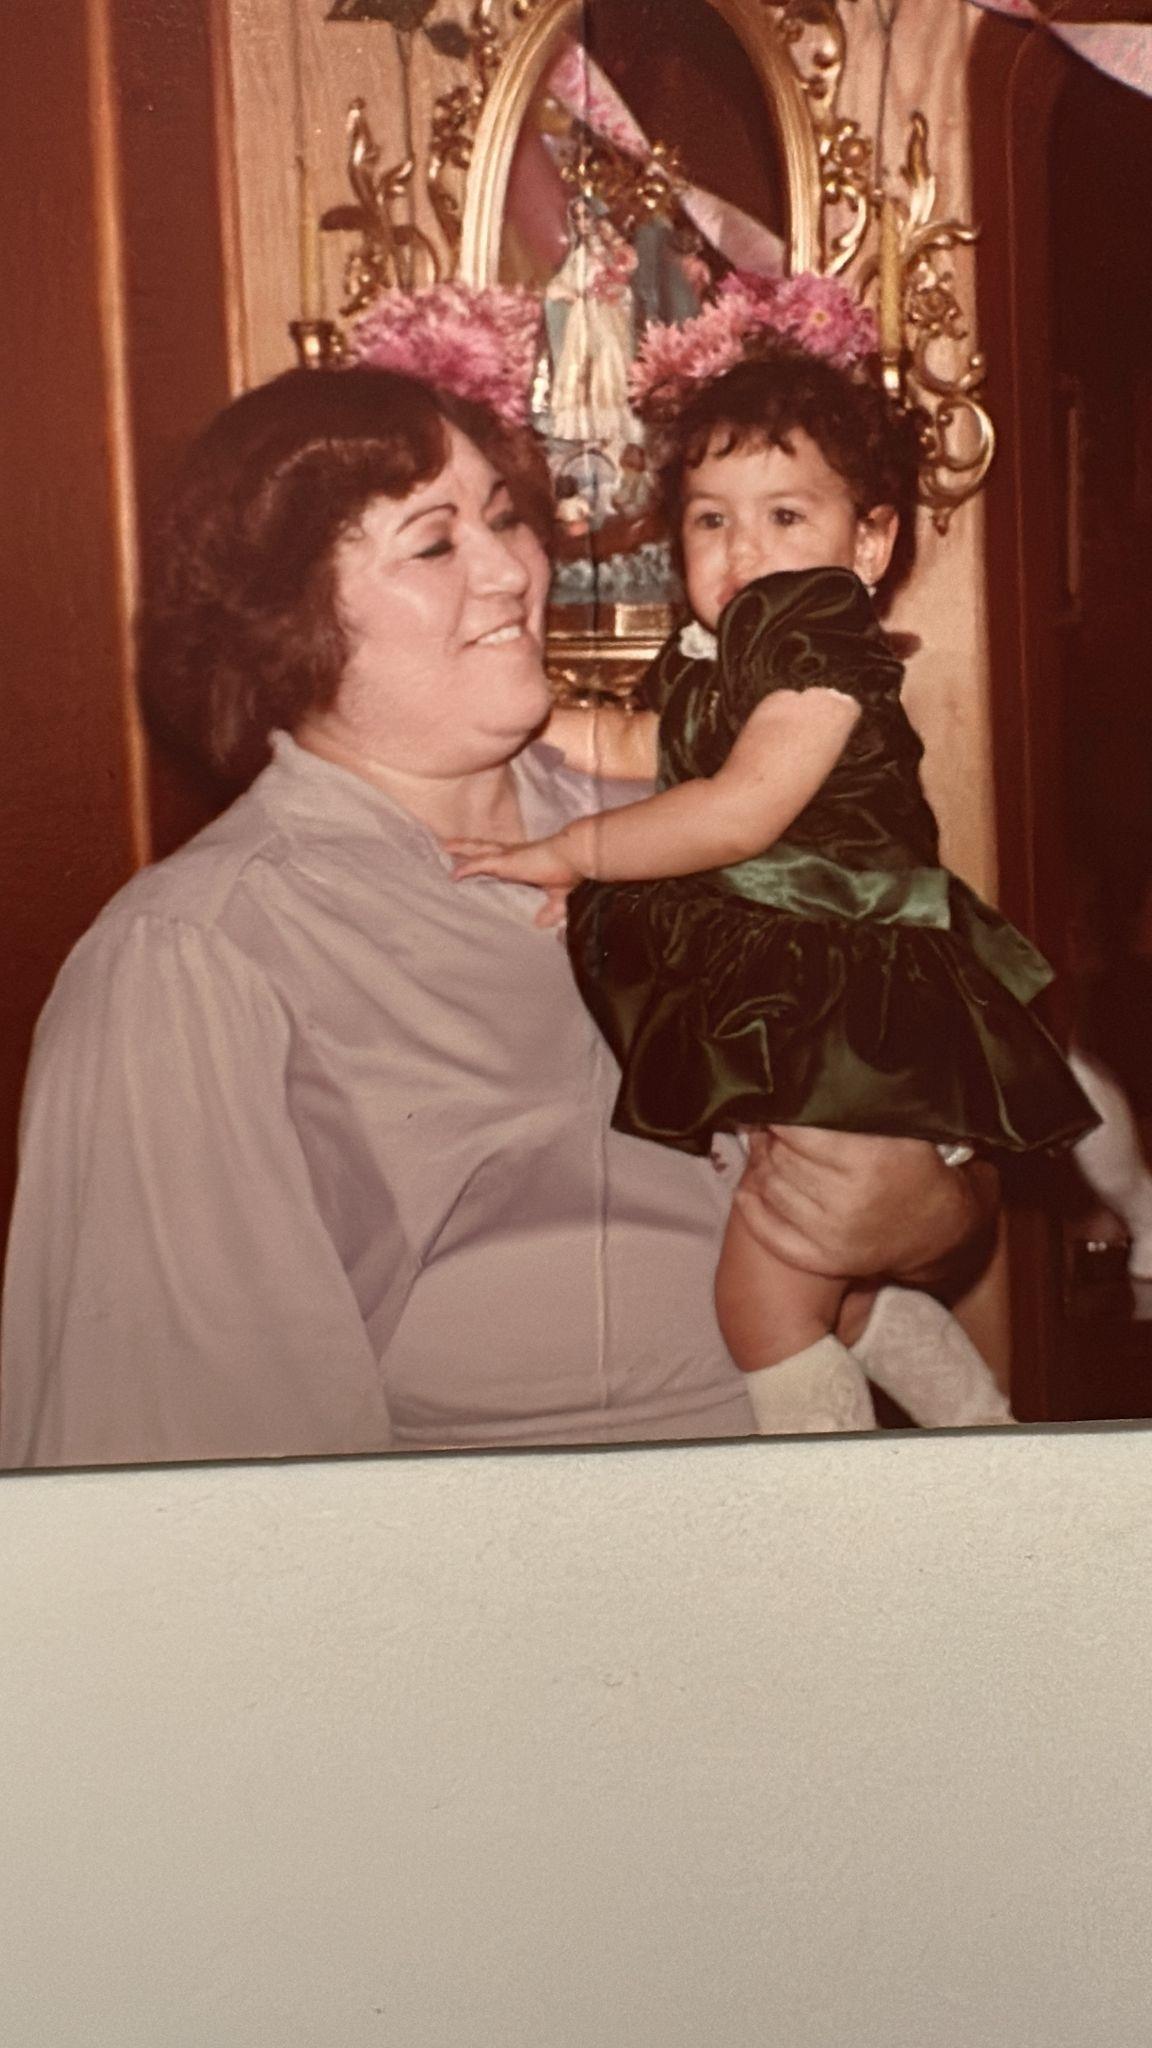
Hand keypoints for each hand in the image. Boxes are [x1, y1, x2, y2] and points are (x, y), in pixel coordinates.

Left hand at [447, 836, 581, 929]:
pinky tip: (453, 874)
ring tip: (445, 847)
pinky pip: (480, 864)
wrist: (577, 858)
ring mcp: (510, 857)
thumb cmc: (572, 872)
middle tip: (450, 845)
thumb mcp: (560, 896)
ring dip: (462, 849)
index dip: (488, 858)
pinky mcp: (507, 861)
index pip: (500, 859)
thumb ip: (551, 910)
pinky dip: (467, 868)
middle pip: (484, 848)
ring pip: (478, 850)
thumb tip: (540, 923)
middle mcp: (515, 855)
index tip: (476, 860)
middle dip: (468, 847)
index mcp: (525, 861)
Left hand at [732, 1127, 997, 1289]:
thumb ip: (861, 1103)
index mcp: (869, 1160)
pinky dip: (752, 1207)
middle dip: (770, 1139)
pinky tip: (750, 1188)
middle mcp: (848, 1199)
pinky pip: (768, 1231)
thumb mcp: (904, 1127)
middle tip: (769, 1126)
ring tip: (767, 1150)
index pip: (797, 1130)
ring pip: (770, 1188)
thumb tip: (811, 1072)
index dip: (780, 1114)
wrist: (941, 1230)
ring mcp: (833, 1234)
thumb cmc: (919, 1166)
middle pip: (780, 1157)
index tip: (777, 1102)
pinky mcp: (823, 1260)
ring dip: (762, 1166)